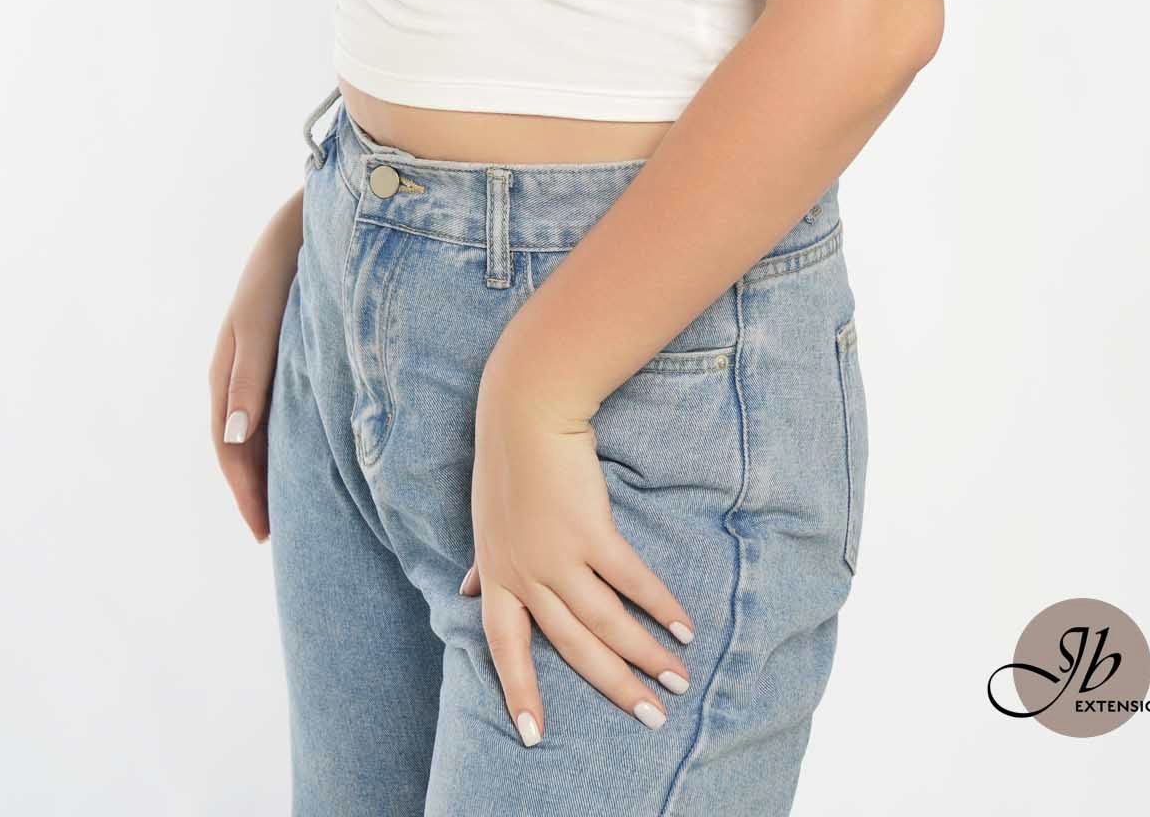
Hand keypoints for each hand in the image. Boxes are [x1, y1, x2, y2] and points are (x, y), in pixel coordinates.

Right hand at [208, 189, 303, 541]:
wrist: (313, 214)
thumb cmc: (283, 263)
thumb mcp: (261, 319)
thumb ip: (248, 374)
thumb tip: (234, 438)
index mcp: (228, 367)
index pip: (230, 448)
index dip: (244, 492)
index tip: (264, 534)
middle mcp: (242, 368)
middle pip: (240, 445)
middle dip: (253, 490)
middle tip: (274, 534)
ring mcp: (264, 358)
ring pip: (260, 428)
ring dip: (268, 467)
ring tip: (290, 504)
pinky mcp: (288, 346)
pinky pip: (281, 404)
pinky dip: (286, 436)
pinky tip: (309, 448)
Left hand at [459, 353, 695, 744]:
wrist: (525, 412)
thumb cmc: (506, 464)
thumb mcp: (484, 522)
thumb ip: (483, 564)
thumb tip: (466, 592)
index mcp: (497, 576)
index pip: (503, 647)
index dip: (519, 691)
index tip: (533, 736)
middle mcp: (525, 574)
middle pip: (572, 647)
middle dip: (613, 686)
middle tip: (650, 718)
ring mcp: (557, 556)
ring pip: (605, 622)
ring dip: (645, 656)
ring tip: (678, 679)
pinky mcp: (590, 531)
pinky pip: (631, 581)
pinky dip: (659, 605)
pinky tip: (682, 627)